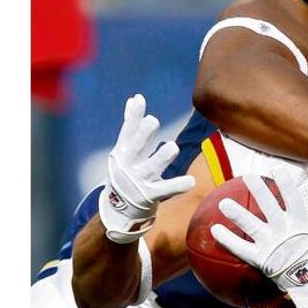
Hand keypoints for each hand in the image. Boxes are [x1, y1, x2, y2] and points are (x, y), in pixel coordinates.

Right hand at [99, 94, 194, 243]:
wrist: (116, 209)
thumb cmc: (126, 171)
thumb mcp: (125, 149)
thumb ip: (132, 125)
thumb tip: (135, 98)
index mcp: (122, 152)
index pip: (127, 131)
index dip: (133, 116)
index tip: (139, 100)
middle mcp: (129, 165)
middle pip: (136, 147)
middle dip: (143, 134)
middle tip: (153, 121)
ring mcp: (139, 181)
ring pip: (152, 167)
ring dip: (161, 157)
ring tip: (173, 147)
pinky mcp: (149, 195)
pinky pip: (165, 189)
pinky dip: (177, 185)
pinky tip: (191, 181)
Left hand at [211, 169, 307, 307]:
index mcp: (303, 222)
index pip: (292, 196)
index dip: (285, 181)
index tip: (276, 169)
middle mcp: (286, 231)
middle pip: (269, 206)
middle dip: (258, 189)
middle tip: (247, 175)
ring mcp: (272, 246)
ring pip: (252, 226)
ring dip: (237, 214)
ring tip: (223, 203)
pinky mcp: (262, 260)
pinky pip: (241, 249)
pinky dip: (227, 241)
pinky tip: (214, 231)